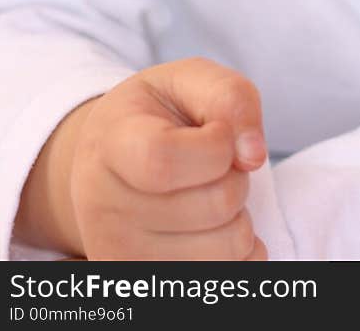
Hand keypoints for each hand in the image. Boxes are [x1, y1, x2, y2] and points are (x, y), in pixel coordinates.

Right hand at [66, 57, 269, 259]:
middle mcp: (106, 208)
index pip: (164, 160)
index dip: (214, 147)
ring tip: (210, 193)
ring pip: (227, 247)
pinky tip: (214, 226)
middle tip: (217, 163)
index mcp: (112, 144)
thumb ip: (230, 98)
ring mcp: (122, 254)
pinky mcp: (144, 280)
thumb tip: (253, 155)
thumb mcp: (190, 80)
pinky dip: (239, 249)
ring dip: (239, 214)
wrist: (109, 157)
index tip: (217, 132)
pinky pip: (225, 276)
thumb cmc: (157, 114)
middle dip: (237, 176)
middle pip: (213, 205)